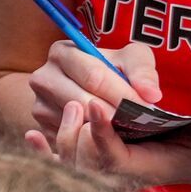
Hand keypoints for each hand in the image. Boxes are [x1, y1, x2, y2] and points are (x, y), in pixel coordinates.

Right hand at [28, 39, 161, 134]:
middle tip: (140, 122)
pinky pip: (72, 139)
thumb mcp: (132, 60)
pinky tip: (109, 133)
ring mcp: (39, 106)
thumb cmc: (113, 69)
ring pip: (77, 124)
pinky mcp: (44, 129)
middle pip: (83, 102)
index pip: (93, 76)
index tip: (145, 107)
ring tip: (127, 127)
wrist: (92, 88)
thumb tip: (151, 95)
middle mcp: (43, 78)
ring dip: (105, 129)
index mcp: (62, 52)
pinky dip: (92, 139)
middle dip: (115, 113)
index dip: (121, 93)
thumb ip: (144, 72)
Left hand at [28, 100, 190, 184]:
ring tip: (70, 106)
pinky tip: (31, 135)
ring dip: (63, 134)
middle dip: (80, 129)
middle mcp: (116, 176)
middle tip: (82, 99)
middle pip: (85, 159)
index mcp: (143, 171)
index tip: (96, 105)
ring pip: (69, 161)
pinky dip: (43, 151)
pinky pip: (59, 163)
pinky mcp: (88, 163)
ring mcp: (100, 172)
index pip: (114, 158)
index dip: (103, 134)